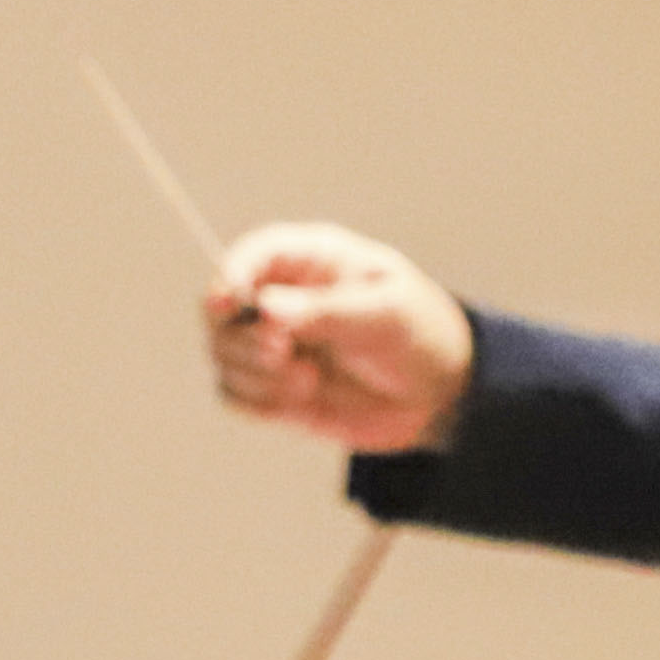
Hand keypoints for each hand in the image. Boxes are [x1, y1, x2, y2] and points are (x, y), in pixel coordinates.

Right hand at [206, 222, 477, 452]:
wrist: (439, 393)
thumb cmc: (419, 333)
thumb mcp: (386, 313)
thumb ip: (327, 310)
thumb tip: (265, 308)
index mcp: (309, 261)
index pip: (252, 256)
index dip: (230, 275)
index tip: (227, 303)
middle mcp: (280, 299)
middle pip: (220, 310)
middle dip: (243, 337)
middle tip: (284, 353)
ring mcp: (272, 345)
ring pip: (223, 356)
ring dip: (256, 375)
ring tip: (309, 381)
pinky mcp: (272, 389)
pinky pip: (234, 395)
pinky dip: (258, 403)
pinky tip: (300, 400)